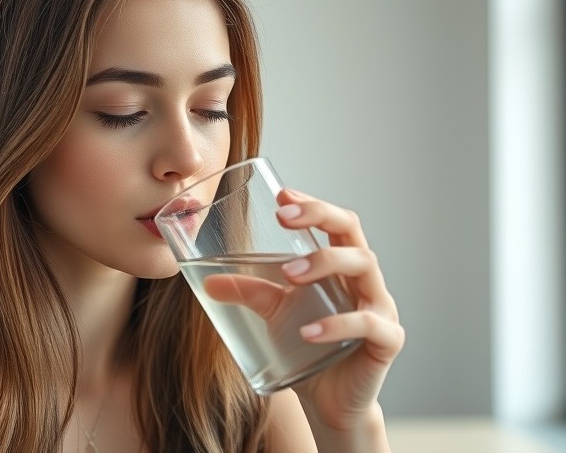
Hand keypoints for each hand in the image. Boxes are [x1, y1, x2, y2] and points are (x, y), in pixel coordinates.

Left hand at [205, 188, 403, 434]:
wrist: (330, 400)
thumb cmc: (308, 348)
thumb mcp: (275, 314)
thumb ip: (249, 293)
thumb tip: (207, 282)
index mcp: (342, 267)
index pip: (336, 223)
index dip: (313, 205)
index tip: (282, 194)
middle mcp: (365, 280)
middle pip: (353, 233)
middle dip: (320, 216)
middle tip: (283, 218)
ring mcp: (381, 307)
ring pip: (365, 266)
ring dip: (325, 262)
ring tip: (290, 274)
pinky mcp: (387, 340)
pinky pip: (368, 324)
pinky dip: (337, 324)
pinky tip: (308, 332)